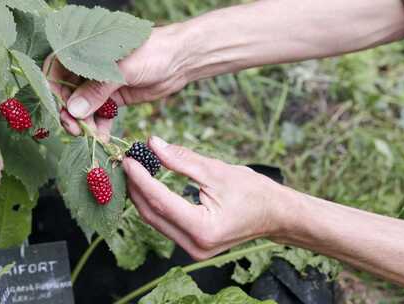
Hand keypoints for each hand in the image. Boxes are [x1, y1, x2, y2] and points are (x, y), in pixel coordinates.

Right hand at [42, 25, 189, 137]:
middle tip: (75, 129)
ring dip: (85, 123)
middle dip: (70, 112)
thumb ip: (97, 90)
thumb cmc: (151, 52)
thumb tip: (73, 111)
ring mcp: (102, 85)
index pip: (56, 69)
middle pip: (68, 93)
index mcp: (85, 52)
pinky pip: (101, 114)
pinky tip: (103, 138)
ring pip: (84, 107)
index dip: (54, 90)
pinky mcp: (115, 98)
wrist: (179, 59)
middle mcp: (90, 69)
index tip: (60, 109)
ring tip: (90, 137)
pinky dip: (100, 126)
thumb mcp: (123, 70)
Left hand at [122, 136, 295, 259]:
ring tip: (136, 172)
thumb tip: (154, 144)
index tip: (128, 159)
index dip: (140, 178)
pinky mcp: (193, 246)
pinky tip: (149, 187)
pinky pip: (166, 225)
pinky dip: (156, 205)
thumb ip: (182, 159)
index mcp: (202, 228)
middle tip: (128, 163)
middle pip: (152, 214)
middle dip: (136, 188)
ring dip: (143, 197)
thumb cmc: (253, 192)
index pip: (160, 200)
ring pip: (156, 221)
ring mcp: (193, 250)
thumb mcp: (217, 171)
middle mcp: (194, 245)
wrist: (276, 215)